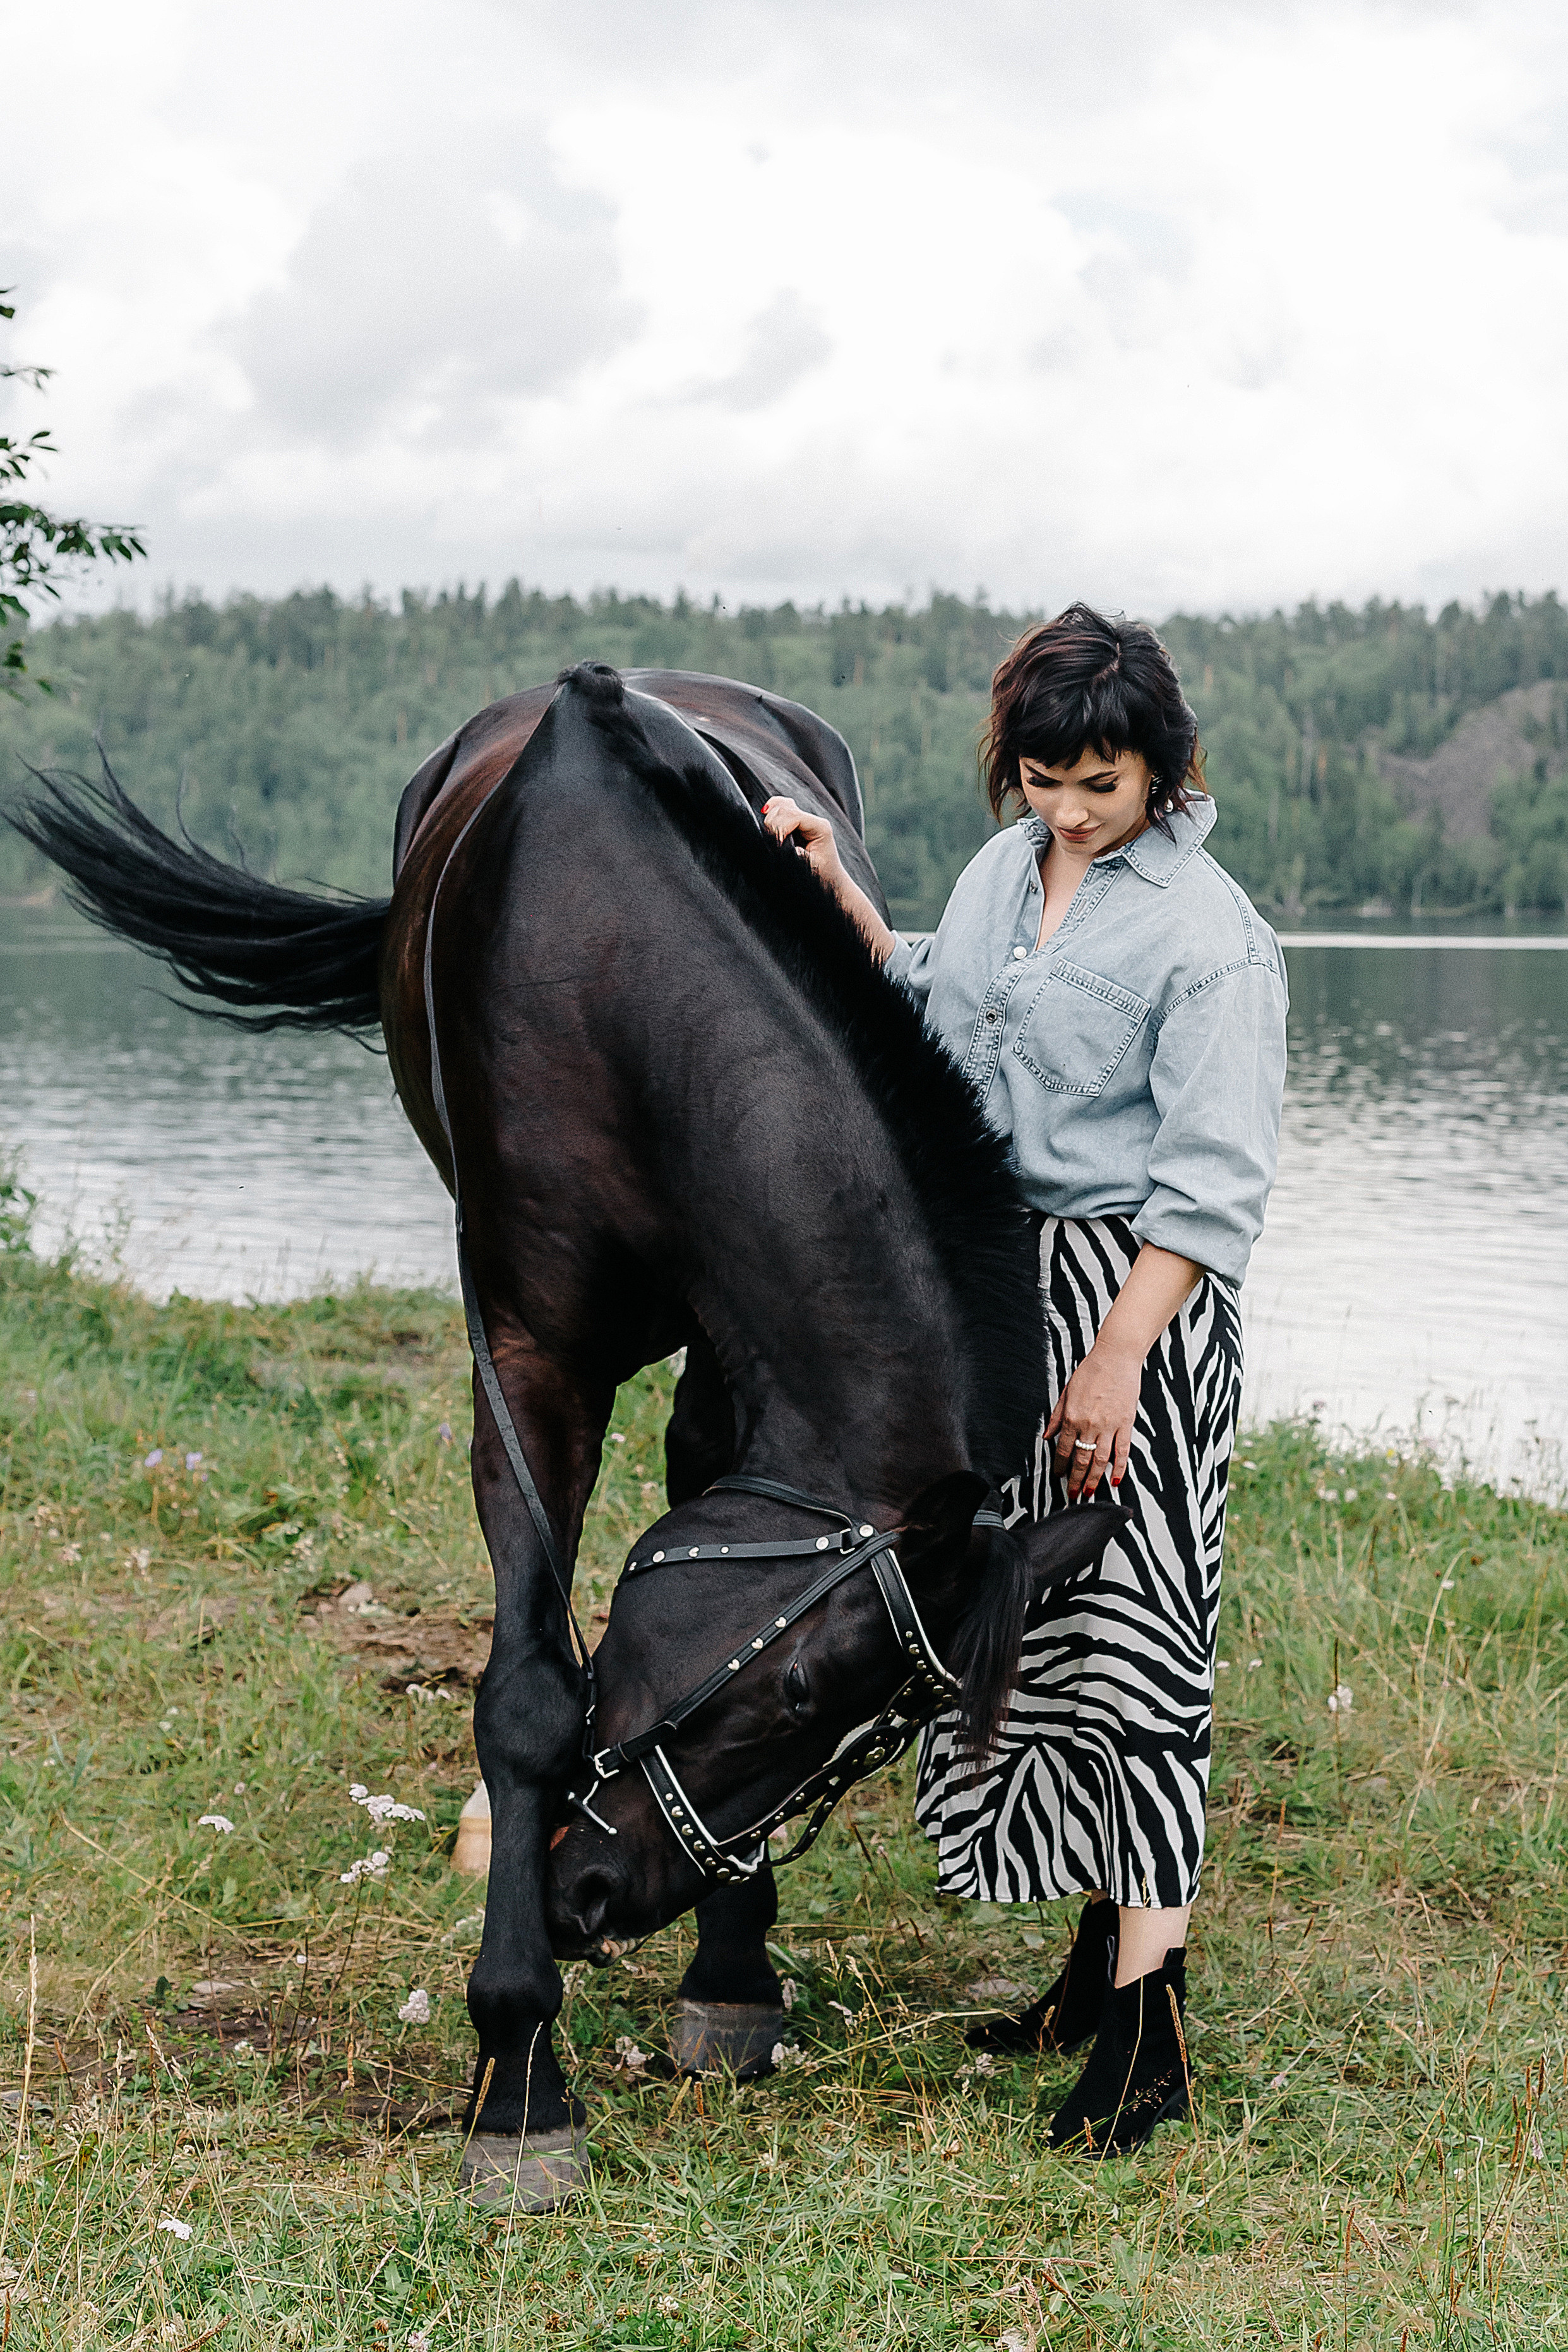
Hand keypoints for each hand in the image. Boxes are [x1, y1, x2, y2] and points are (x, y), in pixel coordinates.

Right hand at [762, 795, 846, 890]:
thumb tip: (776, 844)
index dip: (780, 829)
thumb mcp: (808, 867)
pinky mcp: (797, 822)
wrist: (829, 879)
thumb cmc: (821, 875)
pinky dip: (772, 810)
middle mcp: (813, 820)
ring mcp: (805, 819)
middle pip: (785, 809)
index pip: (793, 817)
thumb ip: (793, 854)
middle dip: (774, 826)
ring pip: (782, 805)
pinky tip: (765, 812)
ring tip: (773, 838)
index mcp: (820, 827)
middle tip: (774, 845)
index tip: (776, 846)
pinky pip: (782, 806)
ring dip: (772, 820)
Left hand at [1044, 1338, 1140, 1499]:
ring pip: (1100, 1460)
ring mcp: (1109, 1426)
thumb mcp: (1066, 1392)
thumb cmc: (1091, 1371)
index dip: (1060, 1466)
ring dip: (1094, 1478)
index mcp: (1072, 1417)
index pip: (1064, 1449)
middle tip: (1073, 1494)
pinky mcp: (1126, 1424)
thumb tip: (1047, 1436)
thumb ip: (1057, 1416)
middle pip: (1081, 1459)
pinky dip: (1120, 1468)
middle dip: (1075, 1480)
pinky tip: (1116, 1480)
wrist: (1116, 1358)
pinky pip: (1123, 1451)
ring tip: (1090, 1492)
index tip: (1059, 1477)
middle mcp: (1089, 1424)